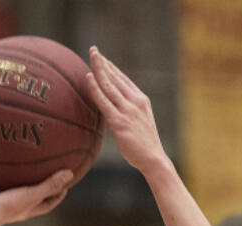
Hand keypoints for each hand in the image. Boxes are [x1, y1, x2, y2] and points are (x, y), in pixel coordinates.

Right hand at [0, 168, 73, 225]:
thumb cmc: (8, 207)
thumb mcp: (32, 194)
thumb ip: (50, 184)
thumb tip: (70, 173)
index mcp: (26, 208)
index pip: (47, 203)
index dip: (57, 195)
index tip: (66, 184)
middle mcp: (10, 204)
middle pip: (25, 194)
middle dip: (32, 184)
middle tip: (40, 168)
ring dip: (0, 175)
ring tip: (4, 158)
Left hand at [85, 46, 167, 174]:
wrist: (154, 159)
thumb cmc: (145, 146)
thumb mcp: (140, 123)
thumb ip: (128, 113)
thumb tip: (112, 112)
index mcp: (141, 100)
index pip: (124, 80)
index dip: (112, 68)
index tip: (102, 58)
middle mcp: (135, 101)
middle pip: (116, 77)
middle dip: (103, 62)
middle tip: (93, 50)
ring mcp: (128, 111)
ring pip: (109, 85)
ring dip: (98, 68)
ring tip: (90, 56)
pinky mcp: (120, 122)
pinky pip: (104, 101)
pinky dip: (95, 88)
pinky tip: (88, 77)